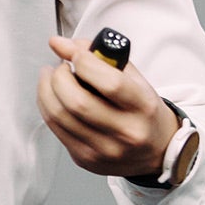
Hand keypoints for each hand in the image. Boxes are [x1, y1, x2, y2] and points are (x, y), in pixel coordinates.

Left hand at [36, 35, 179, 178]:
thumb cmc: (143, 110)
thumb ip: (104, 57)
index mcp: (143, 108)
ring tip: (51, 76)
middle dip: (59, 76)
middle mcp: (125, 133)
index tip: (71, 49)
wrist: (157, 152)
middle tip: (60, 66)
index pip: (110, 83)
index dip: (84, 61)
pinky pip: (54, 128)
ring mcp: (104, 150)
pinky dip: (47, 106)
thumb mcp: (136, 80)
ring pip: (59, 115)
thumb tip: (62, 44)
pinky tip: (52, 95)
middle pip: (77, 102)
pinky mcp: (85, 159)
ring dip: (46, 89)